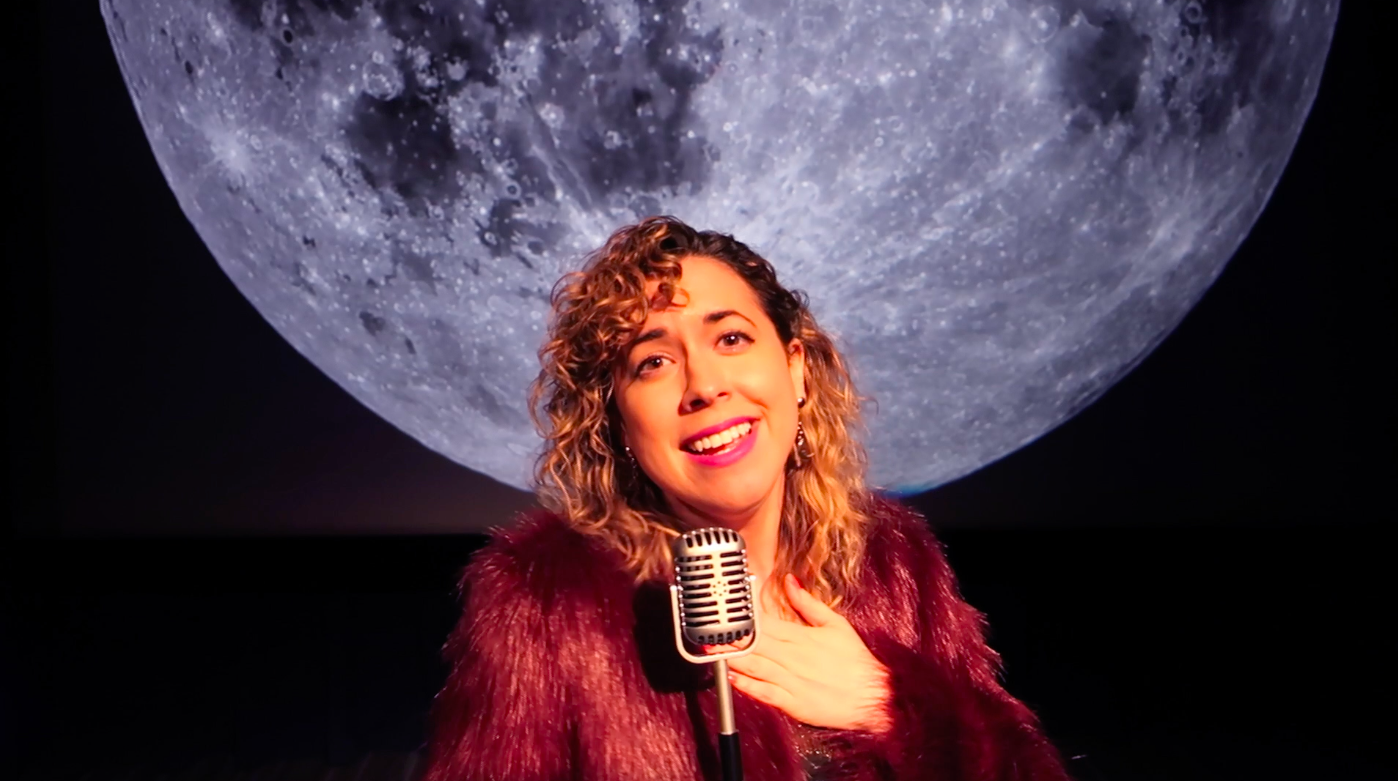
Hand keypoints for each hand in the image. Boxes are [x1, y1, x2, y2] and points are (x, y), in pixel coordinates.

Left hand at [705, 574, 891, 733]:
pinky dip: (747, 686)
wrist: (874, 697)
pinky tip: (732, 679)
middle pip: (755, 644)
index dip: (743, 616)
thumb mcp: (836, 625)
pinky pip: (765, 694)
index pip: (766, 623)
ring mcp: (792, 681)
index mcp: (802, 637)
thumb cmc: (856, 662)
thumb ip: (809, 604)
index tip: (726, 608)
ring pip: (755, 667)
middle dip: (730, 637)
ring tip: (711, 651)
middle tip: (708, 630)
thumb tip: (790, 582)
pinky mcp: (793, 703)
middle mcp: (793, 658)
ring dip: (732, 659)